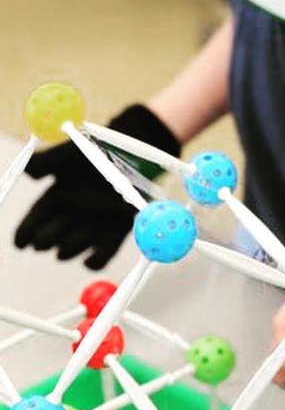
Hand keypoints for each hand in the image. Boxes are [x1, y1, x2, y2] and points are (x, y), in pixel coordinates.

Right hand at [14, 105, 180, 269]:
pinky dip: (94, 261)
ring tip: (75, 232)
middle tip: (44, 239)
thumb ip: (48, 160)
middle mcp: (72, 214)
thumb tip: (27, 171)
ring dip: (69, 247)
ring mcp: (94, 226)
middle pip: (49, 239)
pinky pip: (100, 257)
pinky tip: (89, 258)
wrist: (138, 153)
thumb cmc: (104, 149)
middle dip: (45, 240)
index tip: (20, 243)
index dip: (25, 232)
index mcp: (57, 197)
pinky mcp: (115, 234)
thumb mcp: (71, 152)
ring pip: (71, 249)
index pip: (35, 219)